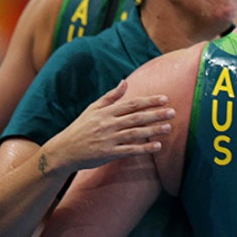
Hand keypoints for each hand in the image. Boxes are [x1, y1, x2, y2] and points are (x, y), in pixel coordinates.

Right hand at [45, 80, 172, 173]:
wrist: (64, 150)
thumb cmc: (80, 128)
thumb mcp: (92, 109)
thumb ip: (110, 97)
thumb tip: (124, 82)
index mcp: (105, 112)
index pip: (132, 104)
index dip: (149, 101)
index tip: (165, 99)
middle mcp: (108, 124)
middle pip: (136, 117)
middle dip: (156, 114)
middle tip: (173, 112)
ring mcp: (108, 139)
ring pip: (135, 133)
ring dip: (153, 130)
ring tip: (168, 127)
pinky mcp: (108, 153)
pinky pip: (129, 150)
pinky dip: (144, 148)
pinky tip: (157, 146)